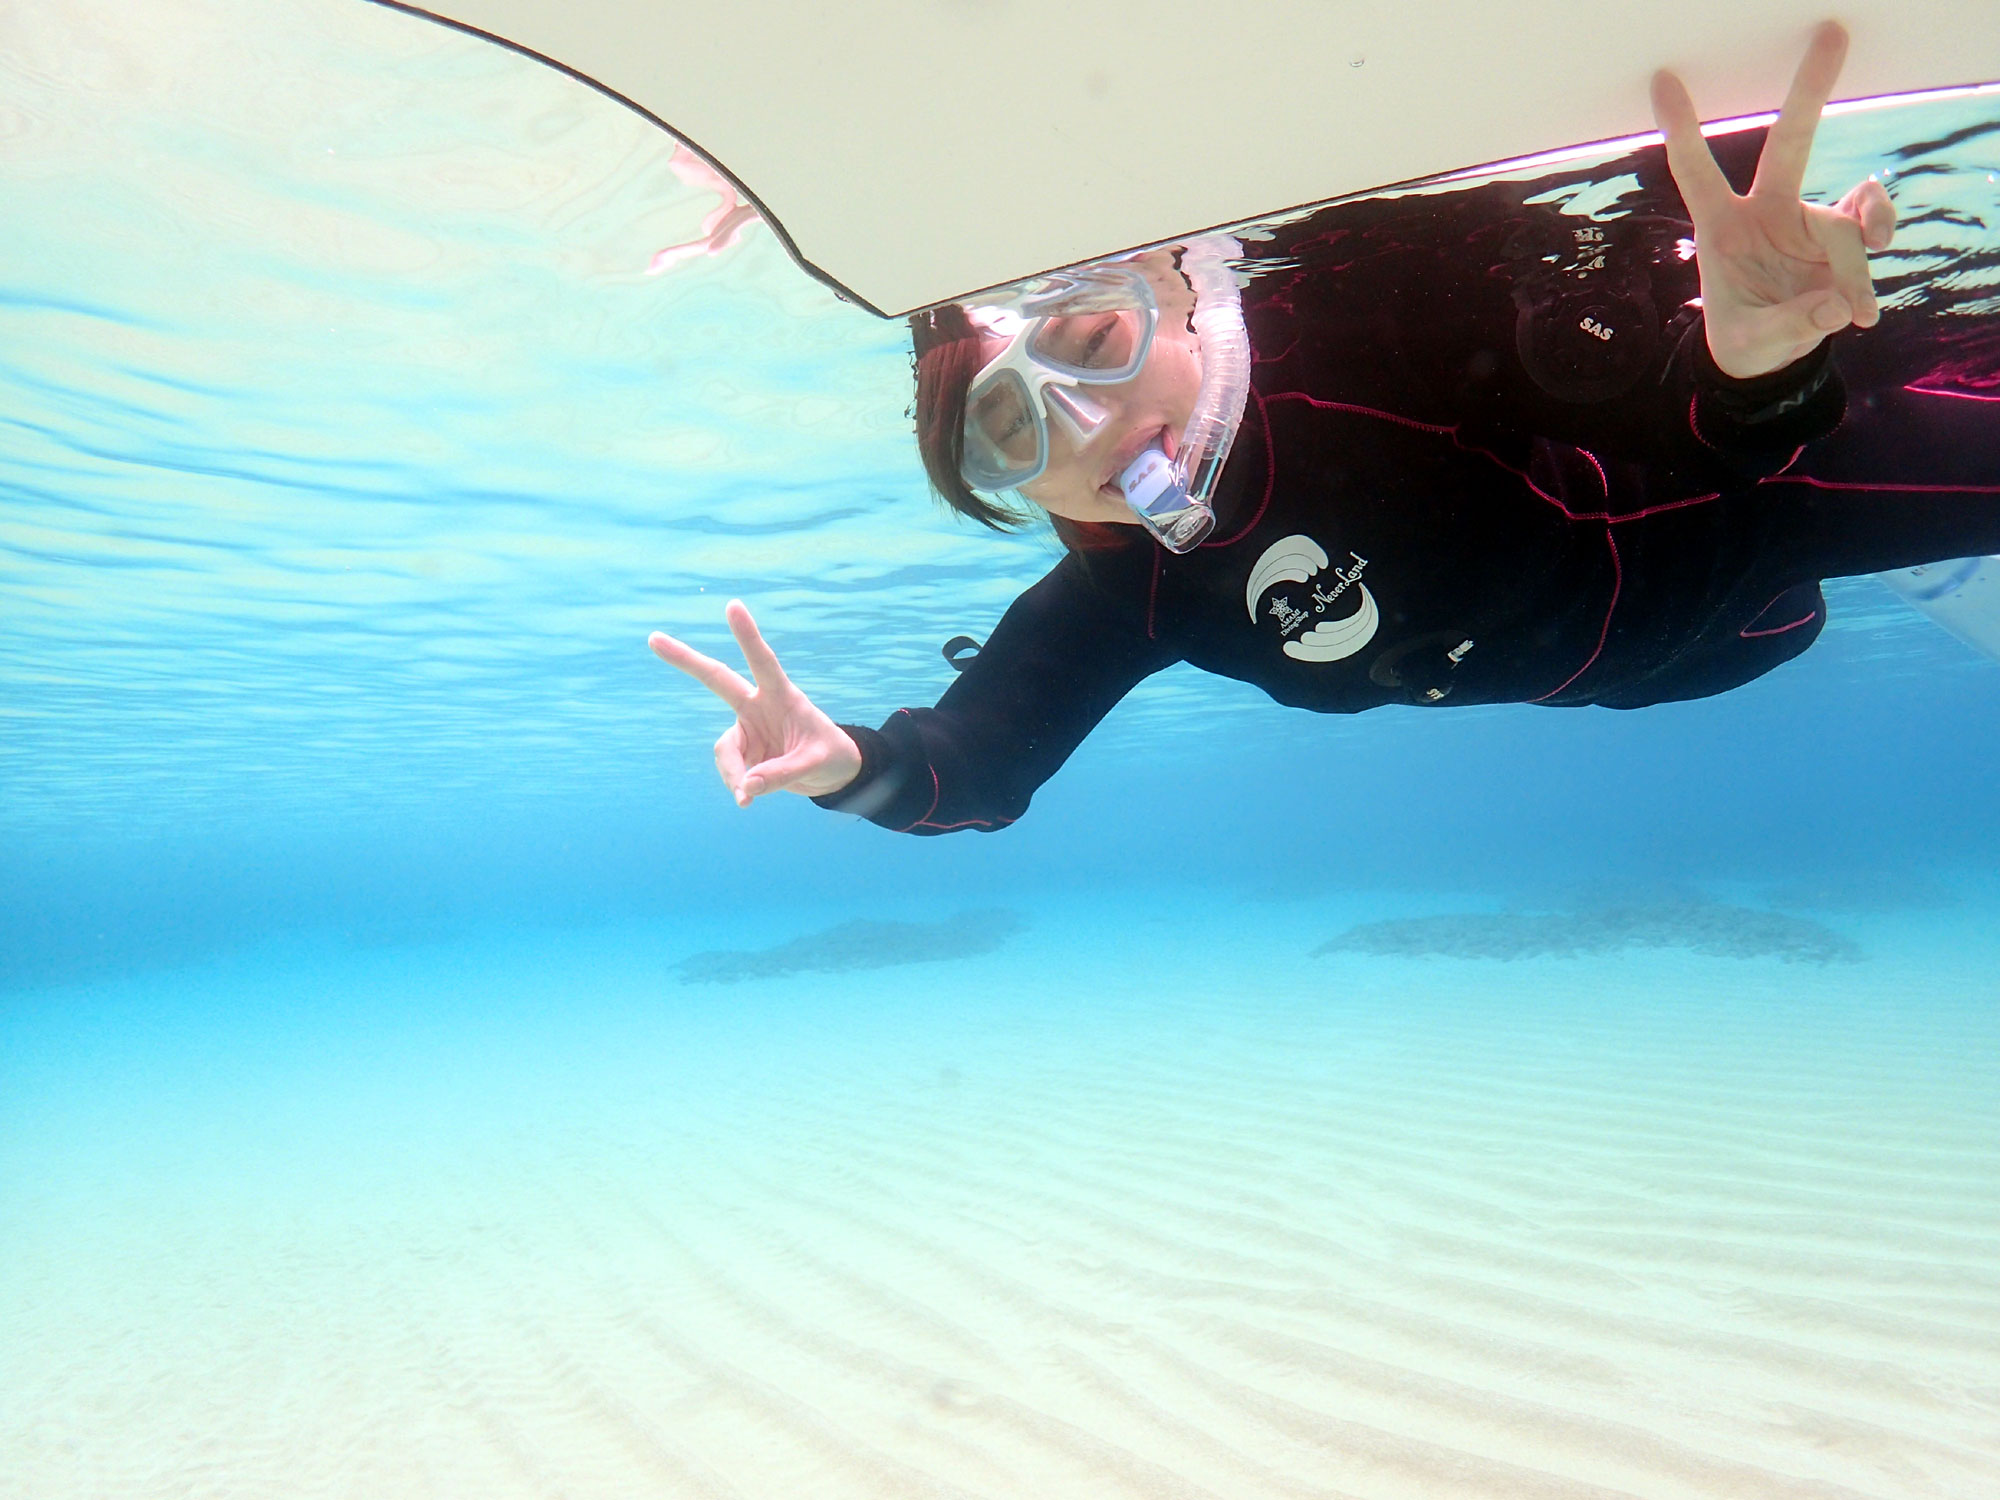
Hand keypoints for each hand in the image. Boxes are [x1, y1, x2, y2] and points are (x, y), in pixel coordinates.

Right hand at [648, 600, 862, 806]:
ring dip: (732, 775)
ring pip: (724, 750)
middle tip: (653, 638)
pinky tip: (749, 799)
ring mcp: (747, 727)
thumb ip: (781, 774)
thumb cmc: (831, 757)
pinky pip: (730, 771)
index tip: (732, 606)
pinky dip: (737, 787)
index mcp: (782, 696)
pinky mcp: (743, 750)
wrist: (833, 773)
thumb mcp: (816, 764)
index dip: (748, 636)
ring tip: (747, 799)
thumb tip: (745, 788)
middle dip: (685, 659)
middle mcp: (758, 706)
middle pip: (717, 679)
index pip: (763, 662)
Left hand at [1651, 21, 1896, 378]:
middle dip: (1809, 90)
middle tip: (1832, 32)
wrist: (1773, 358)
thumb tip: (1836, 305)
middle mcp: (1765, 211)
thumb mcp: (1752, 342)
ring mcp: (1806, 217)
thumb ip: (1789, 325)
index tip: (1664, 79)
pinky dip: (1879, 240)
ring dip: (1853, 269)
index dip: (1681, 128)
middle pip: (1790, 143)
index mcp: (1721, 228)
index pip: (1695, 171)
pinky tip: (1871, 287)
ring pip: (1842, 224)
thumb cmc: (1746, 341)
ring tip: (1855, 314)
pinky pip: (1871, 219)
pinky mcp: (1840, 232)